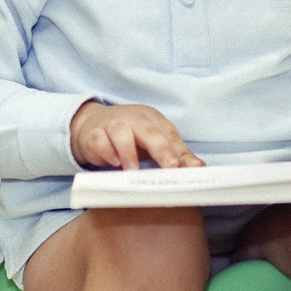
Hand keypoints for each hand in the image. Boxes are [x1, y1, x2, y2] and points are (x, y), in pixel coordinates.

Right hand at [70, 101, 206, 170]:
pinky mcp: (93, 134)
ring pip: (121, 132)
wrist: (92, 123)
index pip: (169, 134)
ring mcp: (112, 124)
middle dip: (161, 149)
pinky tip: (112, 162)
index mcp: (153, 120)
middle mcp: (134, 119)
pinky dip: (106, 150)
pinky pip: (98, 140)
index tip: (190, 168)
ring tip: (134, 171)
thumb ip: (175, 154)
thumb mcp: (153, 141)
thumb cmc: (130, 135)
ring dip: (128, 152)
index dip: (180, 151)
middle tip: (170, 167)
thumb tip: (198, 167)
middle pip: (149, 131)